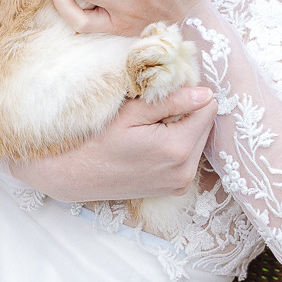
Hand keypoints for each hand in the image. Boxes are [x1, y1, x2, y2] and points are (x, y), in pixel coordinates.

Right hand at [7, 86, 216, 200]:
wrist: (73, 175)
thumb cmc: (95, 139)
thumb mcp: (130, 113)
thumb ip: (170, 102)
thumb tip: (205, 93)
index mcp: (177, 149)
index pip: (208, 108)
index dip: (190, 94)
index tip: (165, 92)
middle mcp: (185, 171)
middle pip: (205, 124)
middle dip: (187, 112)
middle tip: (153, 110)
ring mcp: (180, 183)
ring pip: (199, 140)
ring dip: (182, 128)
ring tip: (149, 127)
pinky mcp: (174, 188)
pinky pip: (189, 156)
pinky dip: (176, 144)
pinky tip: (151, 142)